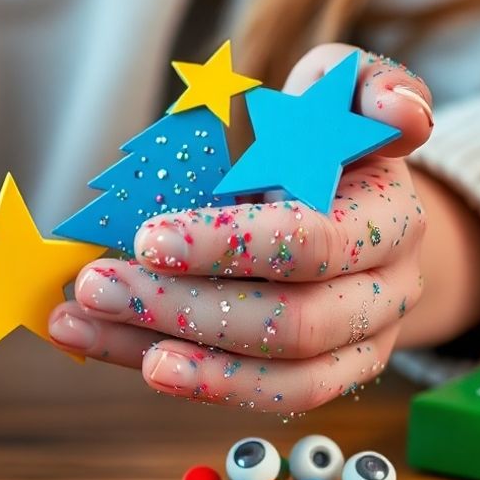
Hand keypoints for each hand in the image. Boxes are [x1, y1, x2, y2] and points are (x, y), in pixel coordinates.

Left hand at [48, 44, 436, 412]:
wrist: (358, 212)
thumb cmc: (329, 143)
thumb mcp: (339, 95)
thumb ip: (358, 81)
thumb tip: (397, 111)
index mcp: (392, 218)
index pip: (311, 244)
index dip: (228, 246)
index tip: (146, 237)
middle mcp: (387, 293)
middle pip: (290, 324)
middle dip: (182, 307)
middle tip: (94, 283)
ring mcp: (360, 349)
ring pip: (275, 379)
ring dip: (172, 357)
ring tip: (82, 325)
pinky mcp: (322, 384)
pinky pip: (251, 398)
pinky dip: (171, 372)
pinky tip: (101, 345)